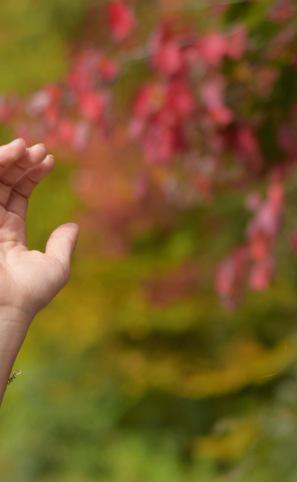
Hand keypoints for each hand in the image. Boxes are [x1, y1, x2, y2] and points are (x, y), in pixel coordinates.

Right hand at [0, 137, 78, 320]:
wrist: (5, 305)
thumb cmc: (30, 292)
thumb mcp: (56, 268)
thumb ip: (63, 245)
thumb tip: (74, 226)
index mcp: (10, 232)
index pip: (17, 193)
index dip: (31, 174)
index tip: (49, 160)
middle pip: (2, 180)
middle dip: (19, 161)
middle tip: (39, 148)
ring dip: (6, 158)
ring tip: (25, 146)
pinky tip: (12, 153)